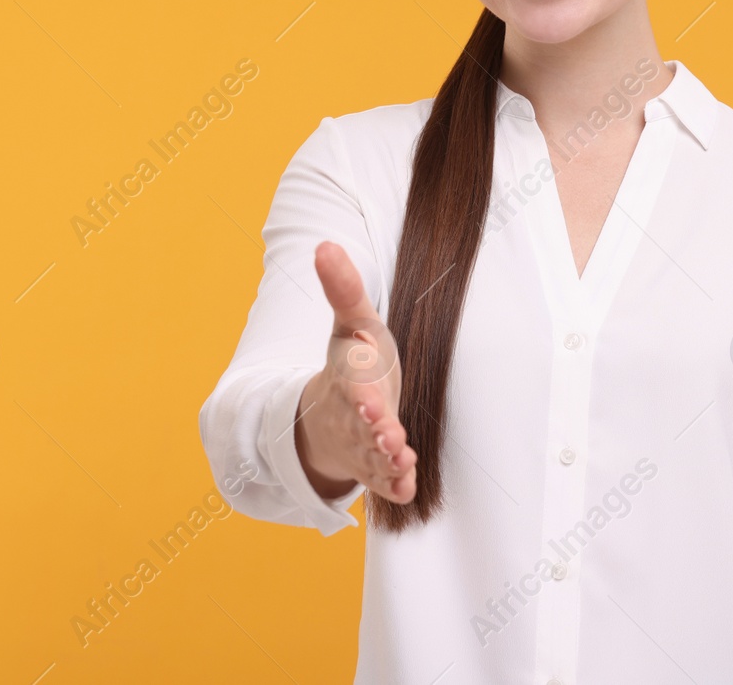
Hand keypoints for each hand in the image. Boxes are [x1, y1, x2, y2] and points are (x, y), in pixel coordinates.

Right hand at [294, 241, 416, 504]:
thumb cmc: (354, 364)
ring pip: (372, 457)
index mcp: (348, 378)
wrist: (333, 416)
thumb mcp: (352, 324)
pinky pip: (382, 483)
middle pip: (362, 426)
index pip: (353, 386)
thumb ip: (344, 289)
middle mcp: (352, 415)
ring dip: (388, 461)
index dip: (361, 393)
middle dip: (375, 431)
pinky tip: (407, 487)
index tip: (369, 398)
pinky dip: (394, 487)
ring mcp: (362, 445)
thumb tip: (325, 245)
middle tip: (390, 435)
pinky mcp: (375, 468)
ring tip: (404, 460)